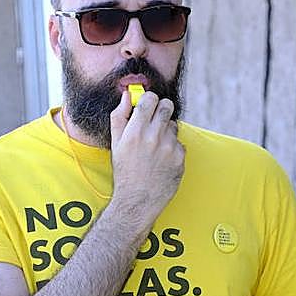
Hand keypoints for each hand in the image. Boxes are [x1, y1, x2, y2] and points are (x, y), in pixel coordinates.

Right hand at [108, 89, 185, 230]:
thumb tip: (127, 95)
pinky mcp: (180, 157)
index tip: (148, 106)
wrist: (138, 201)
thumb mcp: (115, 143)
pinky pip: (179, 143)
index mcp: (135, 130)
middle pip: (167, 106)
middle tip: (155, 121)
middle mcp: (154, 136)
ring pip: (173, 125)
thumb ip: (119, 116)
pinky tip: (162, 160)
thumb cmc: (125, 172)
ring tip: (155, 147)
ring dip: (166, 131)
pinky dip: (172, 148)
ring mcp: (169, 147)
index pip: (150, 98)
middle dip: (161, 110)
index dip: (149, 100)